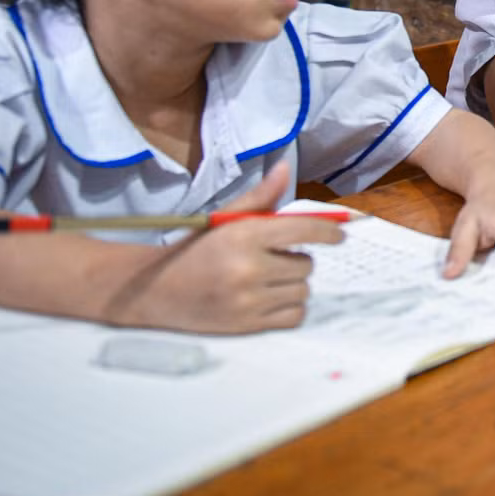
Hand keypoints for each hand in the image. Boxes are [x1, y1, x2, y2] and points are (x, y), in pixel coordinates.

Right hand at [126, 161, 342, 332]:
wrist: (155, 290)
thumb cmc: (194, 250)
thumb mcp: (224, 220)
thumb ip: (259, 198)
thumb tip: (285, 170)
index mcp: (244, 235)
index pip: (304, 230)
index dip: (328, 232)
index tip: (339, 235)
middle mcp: (249, 267)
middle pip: (306, 264)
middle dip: (297, 259)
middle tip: (274, 258)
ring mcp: (248, 300)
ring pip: (302, 290)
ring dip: (293, 283)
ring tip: (267, 278)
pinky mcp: (247, 325)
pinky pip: (295, 316)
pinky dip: (290, 308)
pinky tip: (270, 298)